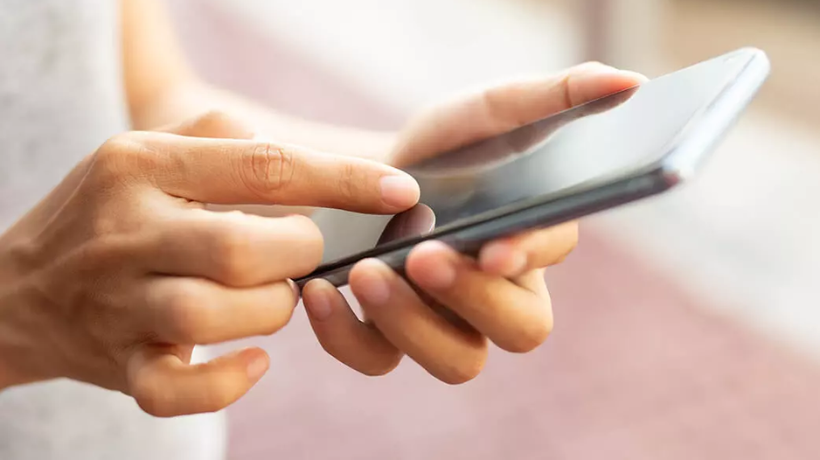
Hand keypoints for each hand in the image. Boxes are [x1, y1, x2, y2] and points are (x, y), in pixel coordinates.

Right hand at [0, 112, 419, 414]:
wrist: (18, 287)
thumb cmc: (110, 210)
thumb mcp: (150, 150)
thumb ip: (226, 140)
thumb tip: (314, 168)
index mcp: (143, 163)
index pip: (263, 166)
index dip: (342, 180)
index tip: (398, 190)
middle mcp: (127, 230)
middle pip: (243, 248)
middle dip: (298, 256)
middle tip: (302, 255)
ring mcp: (118, 302)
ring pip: (215, 314)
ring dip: (270, 311)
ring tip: (270, 297)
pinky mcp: (119, 363)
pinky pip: (173, 389)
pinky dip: (224, 384)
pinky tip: (252, 362)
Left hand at [302, 63, 645, 382]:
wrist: (367, 179)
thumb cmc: (443, 148)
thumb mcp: (488, 110)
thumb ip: (554, 95)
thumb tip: (628, 82)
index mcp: (534, 238)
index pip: (552, 252)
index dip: (529, 253)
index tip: (494, 248)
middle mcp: (502, 294)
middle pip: (519, 329)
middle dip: (472, 298)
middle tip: (423, 256)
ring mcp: (448, 324)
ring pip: (457, 360)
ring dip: (412, 323)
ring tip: (365, 271)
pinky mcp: (390, 340)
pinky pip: (379, 361)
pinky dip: (346, 335)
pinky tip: (319, 293)